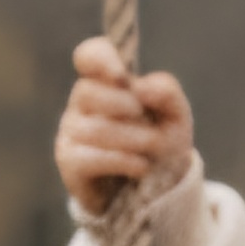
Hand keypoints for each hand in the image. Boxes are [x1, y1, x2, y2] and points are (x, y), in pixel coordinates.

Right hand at [55, 35, 195, 217]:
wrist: (156, 190)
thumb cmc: (162, 144)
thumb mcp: (175, 116)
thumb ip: (166, 92)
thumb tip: (140, 87)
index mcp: (106, 82)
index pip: (90, 56)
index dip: (101, 60)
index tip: (123, 77)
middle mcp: (82, 103)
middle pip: (88, 92)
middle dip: (124, 106)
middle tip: (146, 120)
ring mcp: (71, 132)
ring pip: (93, 128)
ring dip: (131, 138)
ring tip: (151, 149)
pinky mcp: (69, 162)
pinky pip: (89, 157)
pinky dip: (121, 161)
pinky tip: (140, 166)